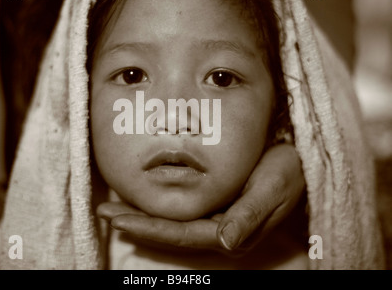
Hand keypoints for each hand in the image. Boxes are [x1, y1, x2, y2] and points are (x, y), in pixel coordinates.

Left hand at [97, 144, 304, 254]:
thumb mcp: (273, 188)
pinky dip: (158, 207)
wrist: (300, 163)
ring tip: (113, 208)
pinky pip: (181, 212)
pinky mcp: (217, 209)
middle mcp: (221, 231)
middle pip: (170, 233)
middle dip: (136, 224)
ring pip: (172, 225)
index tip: (118, 219)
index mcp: (231, 231)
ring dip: (142, 217)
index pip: (181, 235)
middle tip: (104, 211)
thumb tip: (227, 242)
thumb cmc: (289, 172)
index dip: (149, 229)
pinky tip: (142, 201)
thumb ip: (250, 215)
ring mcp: (218, 221)